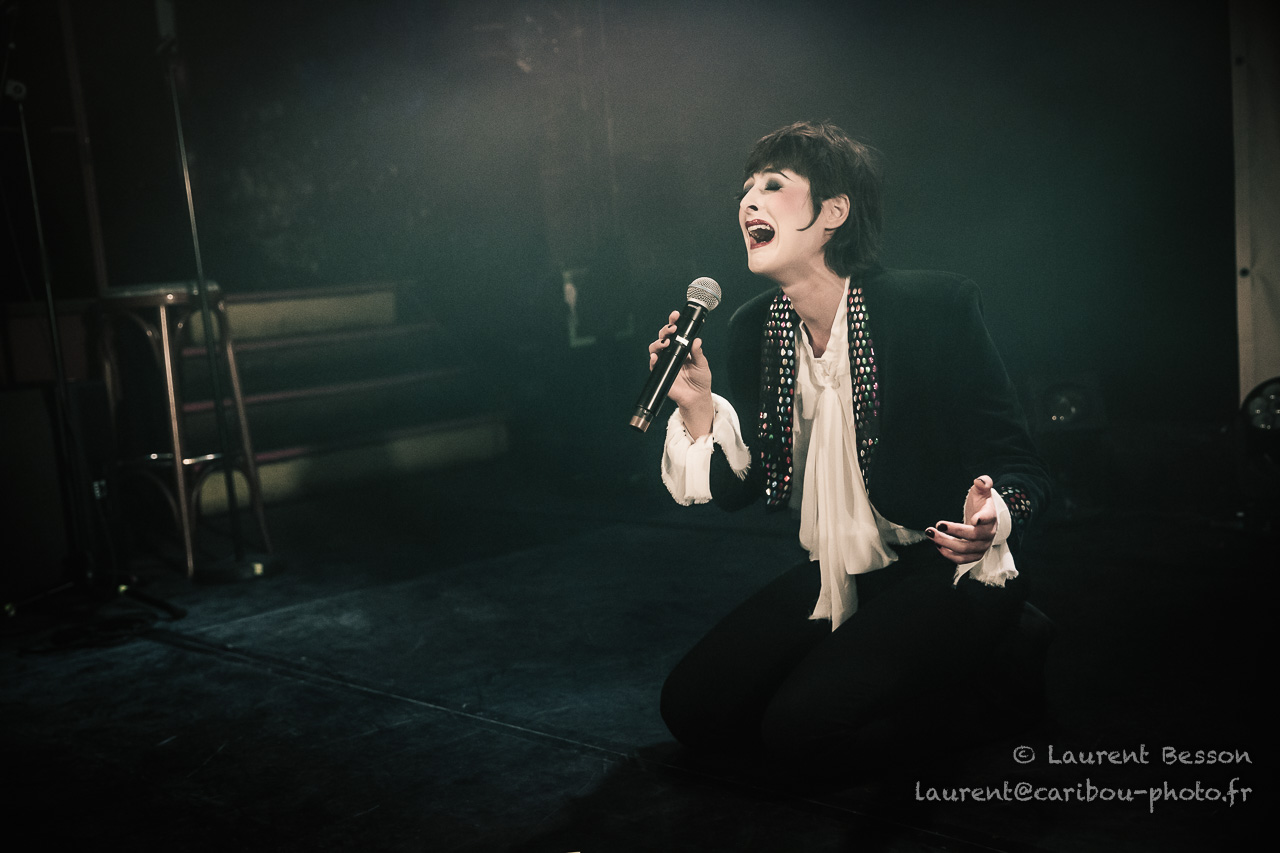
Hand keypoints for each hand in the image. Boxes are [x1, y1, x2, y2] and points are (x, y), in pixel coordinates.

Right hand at [648, 310, 713, 434]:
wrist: (696, 397)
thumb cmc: (701, 380)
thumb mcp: (702, 364)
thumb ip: (698, 353)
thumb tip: (697, 340)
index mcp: (682, 348)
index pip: (676, 332)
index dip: (673, 322)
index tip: (675, 316)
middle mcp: (672, 353)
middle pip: (663, 337)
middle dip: (665, 330)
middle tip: (672, 329)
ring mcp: (665, 362)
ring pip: (655, 348)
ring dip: (658, 343)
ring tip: (665, 343)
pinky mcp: (660, 373)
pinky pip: (653, 365)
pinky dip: (653, 360)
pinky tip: (656, 357)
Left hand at [926, 475, 997, 565]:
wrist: (983, 521)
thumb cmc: (981, 505)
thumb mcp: (981, 491)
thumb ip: (983, 483)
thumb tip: (980, 480)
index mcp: (990, 516)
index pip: (989, 518)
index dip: (983, 519)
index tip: (974, 519)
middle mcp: (988, 533)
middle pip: (972, 536)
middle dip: (954, 532)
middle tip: (936, 525)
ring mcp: (982, 546)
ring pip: (965, 549)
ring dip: (946, 543)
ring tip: (931, 534)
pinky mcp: (974, 554)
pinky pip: (962, 559)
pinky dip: (949, 554)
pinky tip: (937, 544)